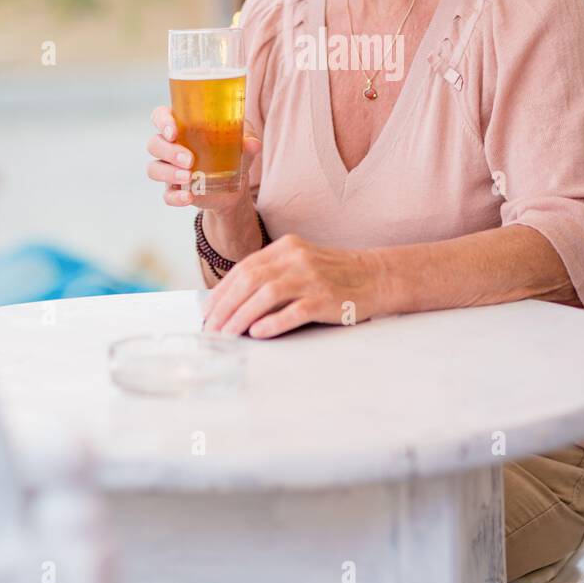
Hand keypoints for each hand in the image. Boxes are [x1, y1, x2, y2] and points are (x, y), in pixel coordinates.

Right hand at [146, 104, 261, 212]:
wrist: (236, 185)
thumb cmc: (235, 151)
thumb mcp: (244, 142)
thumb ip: (248, 139)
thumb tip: (252, 144)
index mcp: (183, 126)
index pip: (160, 116)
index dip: (162, 121)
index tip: (173, 131)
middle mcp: (171, 146)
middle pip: (155, 143)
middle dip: (169, 151)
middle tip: (189, 160)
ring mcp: (170, 168)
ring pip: (154, 168)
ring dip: (168, 173)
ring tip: (188, 177)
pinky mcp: (174, 189)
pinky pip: (166, 194)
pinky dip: (175, 197)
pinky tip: (188, 197)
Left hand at [201, 234, 382, 338]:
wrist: (377, 276)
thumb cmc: (334, 275)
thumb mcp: (301, 263)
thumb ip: (272, 274)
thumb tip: (232, 302)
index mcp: (286, 247)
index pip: (243, 268)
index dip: (221, 291)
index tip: (206, 312)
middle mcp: (296, 258)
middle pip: (249, 280)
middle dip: (224, 306)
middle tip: (210, 328)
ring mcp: (312, 277)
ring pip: (266, 295)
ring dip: (241, 317)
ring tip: (227, 335)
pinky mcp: (326, 298)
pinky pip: (294, 311)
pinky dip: (273, 322)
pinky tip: (258, 333)